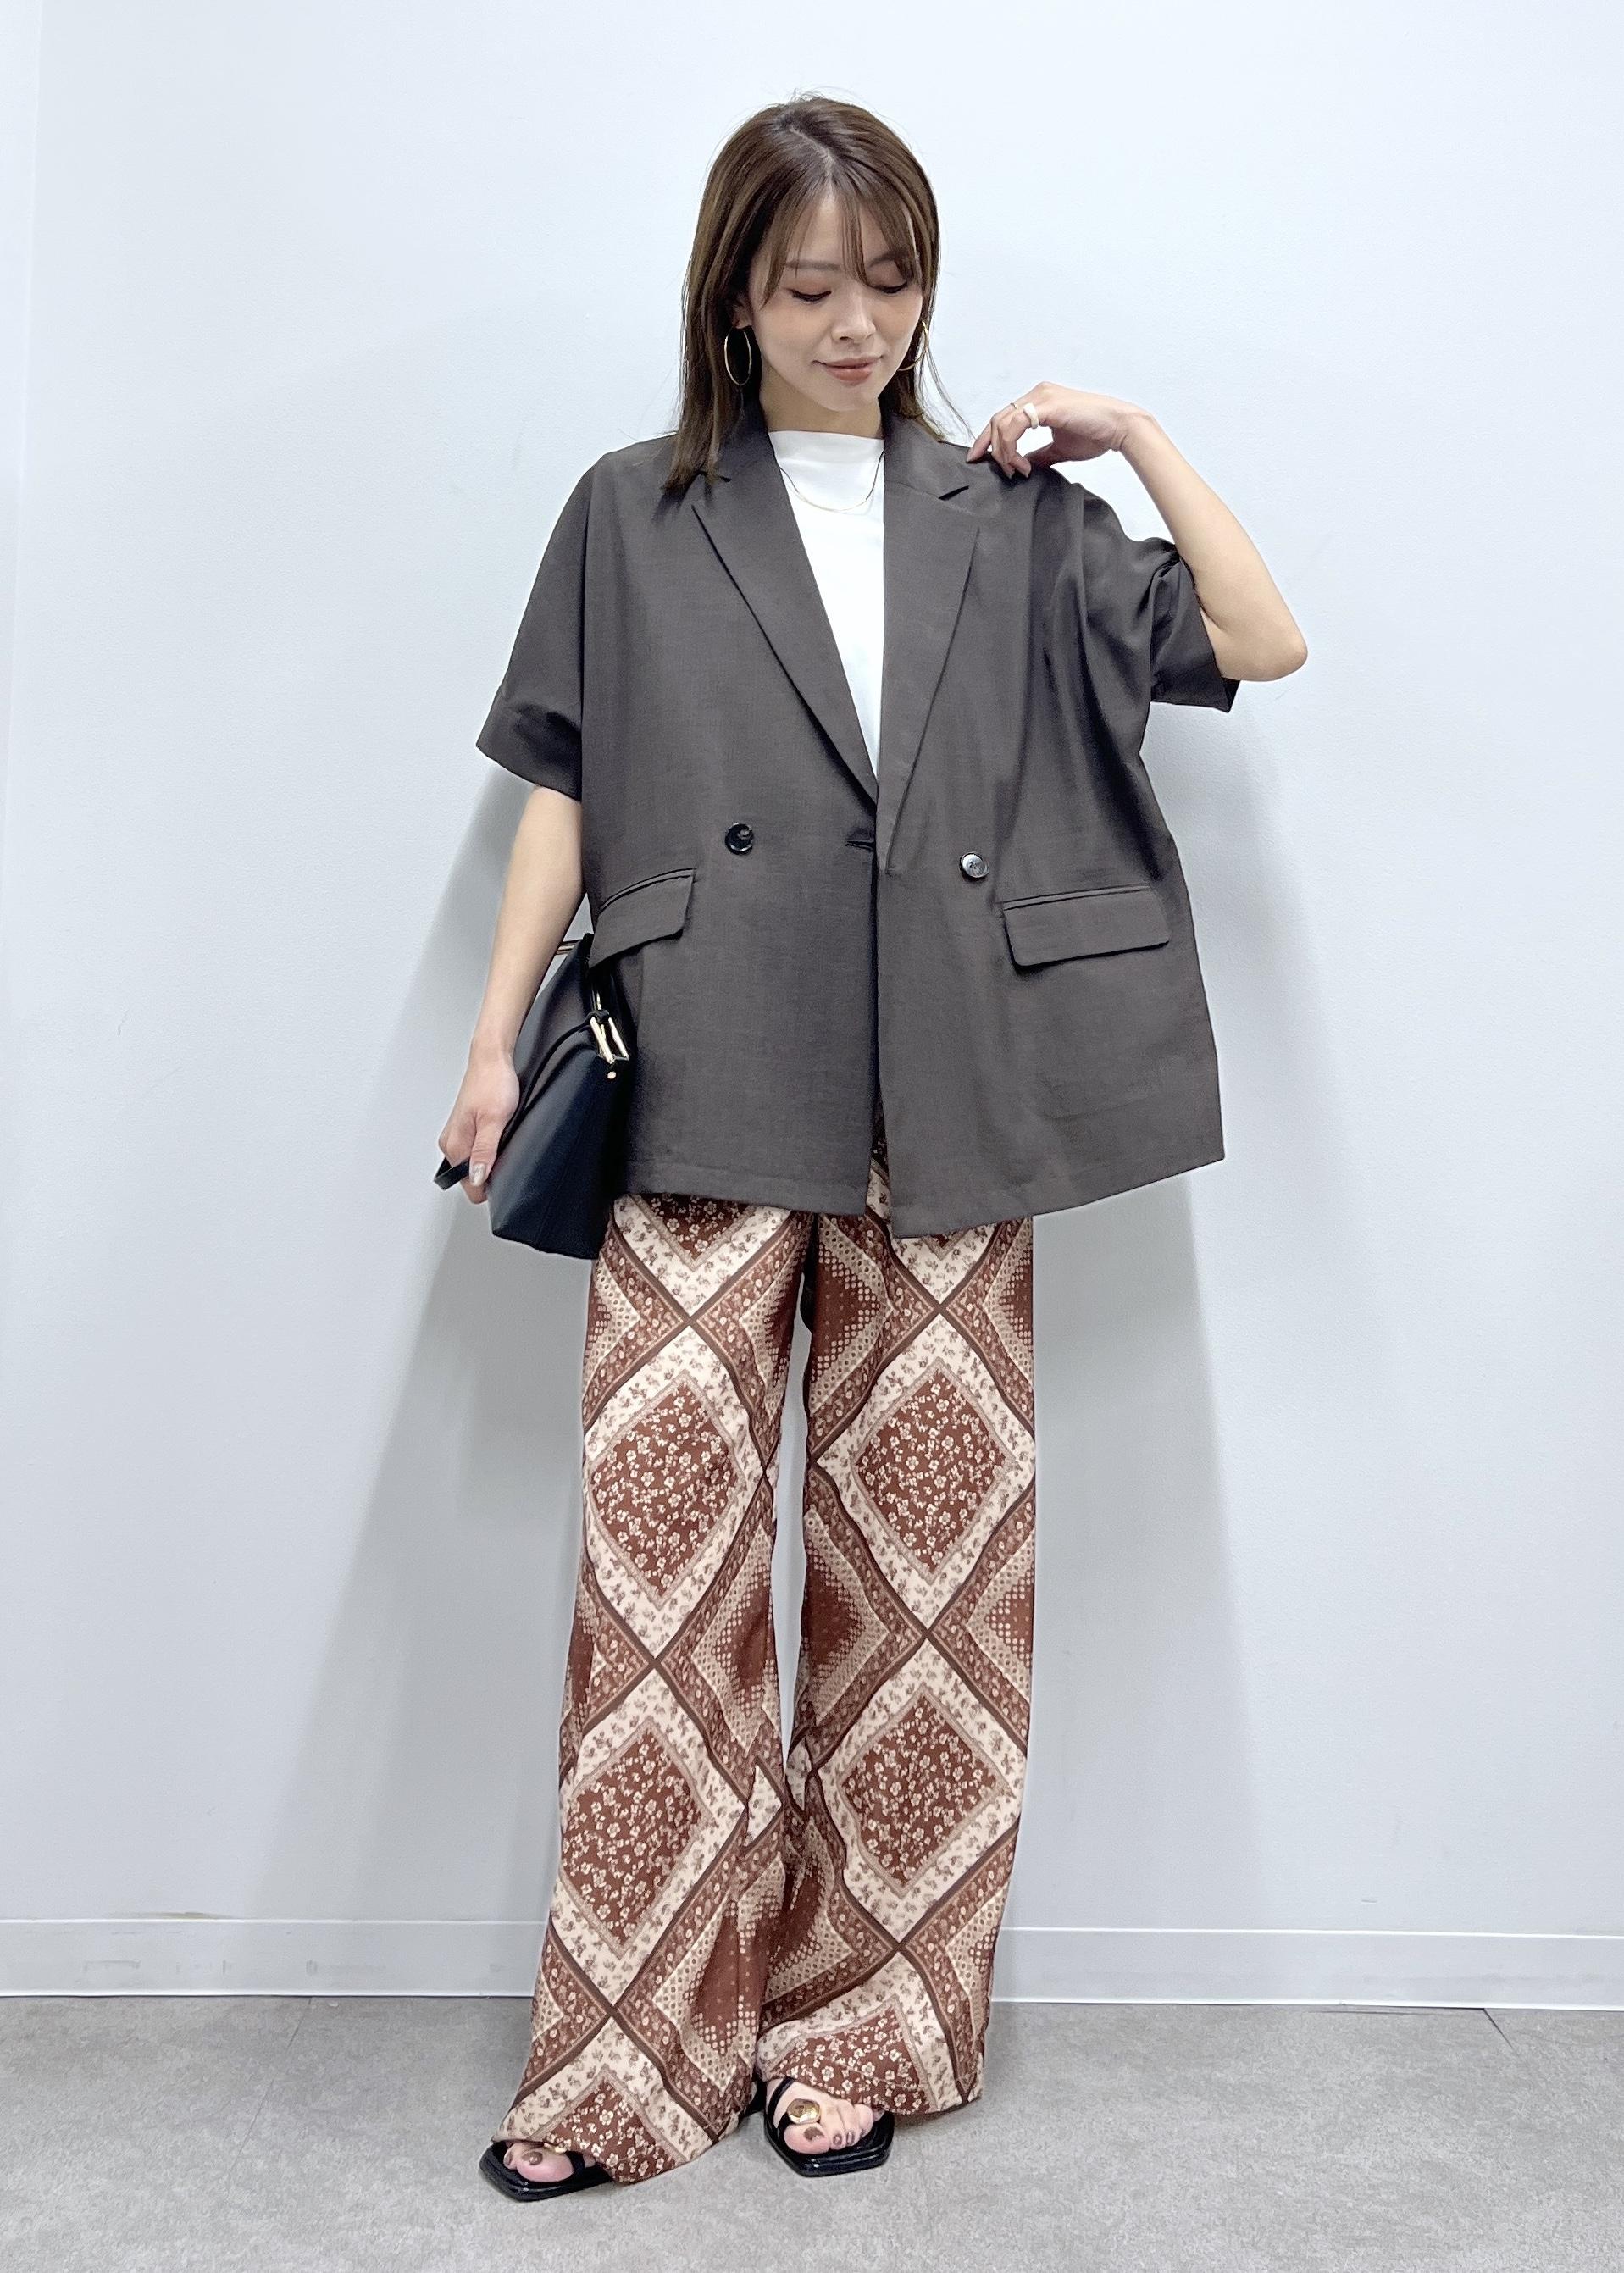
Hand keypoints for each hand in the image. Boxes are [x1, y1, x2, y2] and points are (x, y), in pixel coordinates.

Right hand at [438, 1050, 519, 1202]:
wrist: (491, 1058)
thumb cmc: (493, 1082)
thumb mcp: (495, 1120)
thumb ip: (485, 1152)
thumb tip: (478, 1178)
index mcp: (455, 1144)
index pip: (470, 1186)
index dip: (490, 1186)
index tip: (503, 1173)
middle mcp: (451, 1142)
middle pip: (471, 1177)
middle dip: (490, 1171)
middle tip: (505, 1149)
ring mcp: (457, 1134)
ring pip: (474, 1163)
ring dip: (490, 1157)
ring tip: (501, 1137)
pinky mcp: (464, 1127)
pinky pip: (475, 1149)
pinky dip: (489, 1147)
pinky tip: (497, 1131)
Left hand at [965, 384, 1150, 477]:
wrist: (1119, 427)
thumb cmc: (1096, 434)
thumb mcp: (1058, 448)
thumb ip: (1038, 455)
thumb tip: (1022, 466)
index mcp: (1039, 400)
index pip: (1004, 418)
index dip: (988, 439)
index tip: (981, 459)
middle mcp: (1037, 394)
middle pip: (998, 419)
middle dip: (990, 447)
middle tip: (998, 469)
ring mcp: (1041, 397)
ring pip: (1003, 423)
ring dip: (1004, 451)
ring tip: (1015, 469)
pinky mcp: (1047, 406)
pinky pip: (1015, 425)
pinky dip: (1012, 447)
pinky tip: (1021, 463)